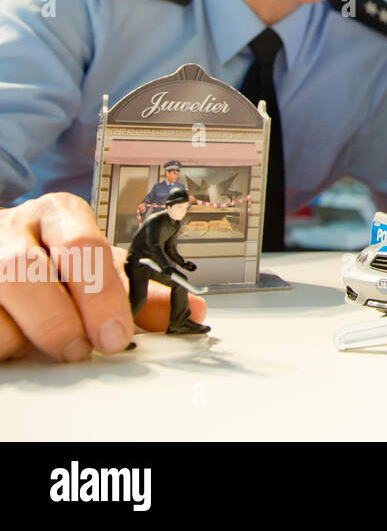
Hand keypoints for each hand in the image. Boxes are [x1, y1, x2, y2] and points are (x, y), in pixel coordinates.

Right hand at [0, 193, 205, 360]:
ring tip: (48, 344)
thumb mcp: (99, 268)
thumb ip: (140, 292)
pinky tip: (19, 339)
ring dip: (26, 335)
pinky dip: (3, 343)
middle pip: (25, 271)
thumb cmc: (57, 261)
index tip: (115, 336)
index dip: (100, 295)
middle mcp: (14, 228)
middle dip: (58, 320)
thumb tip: (192, 310)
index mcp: (61, 214)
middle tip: (80, 349)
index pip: (82, 245)